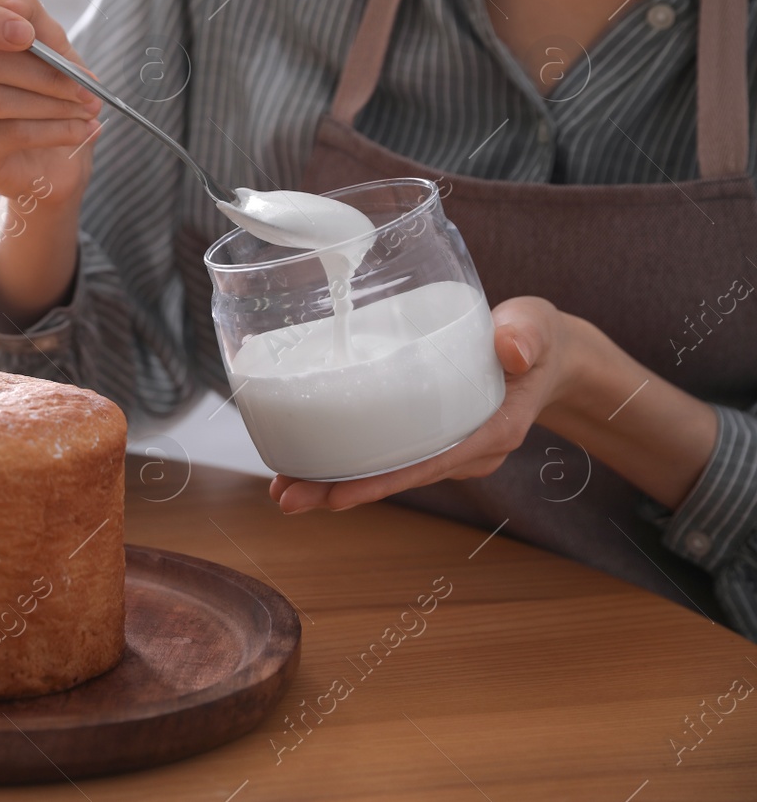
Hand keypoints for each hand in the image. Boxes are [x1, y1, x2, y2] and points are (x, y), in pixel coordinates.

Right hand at [0, 0, 101, 204]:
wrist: (52, 152)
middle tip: (85, 83)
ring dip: (53, 103)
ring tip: (88, 107)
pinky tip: (80, 129)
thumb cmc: (42, 86)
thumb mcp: (46, 37)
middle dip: (42, 72)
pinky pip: (8, 134)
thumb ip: (21, 6)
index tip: (27, 34)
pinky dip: (53, 130)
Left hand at [269, 297, 576, 512]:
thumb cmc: (535, 340)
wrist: (545, 358)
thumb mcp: (536, 328)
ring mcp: (448, 449)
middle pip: (398, 477)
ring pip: (389, 472)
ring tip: (284, 491)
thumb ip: (526, 334)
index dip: (382, 480)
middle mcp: (466, 451)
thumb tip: (511, 349)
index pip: (429, 463)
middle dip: (341, 491)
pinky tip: (308, 464)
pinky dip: (351, 463)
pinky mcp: (432, 439)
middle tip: (288, 499)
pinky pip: (390, 457)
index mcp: (491, 431)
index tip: (337, 495)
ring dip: (337, 483)